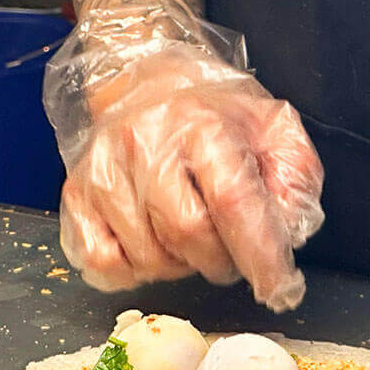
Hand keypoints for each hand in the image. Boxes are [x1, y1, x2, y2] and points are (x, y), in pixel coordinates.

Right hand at [45, 7, 323, 312]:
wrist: (143, 80)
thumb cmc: (212, 115)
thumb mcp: (272, 129)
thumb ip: (294, 178)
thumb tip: (285, 235)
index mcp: (201, 124)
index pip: (233, 202)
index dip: (260, 255)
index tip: (280, 289)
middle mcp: (144, 143)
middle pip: (187, 235)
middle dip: (219, 262)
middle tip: (229, 255)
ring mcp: (102, 171)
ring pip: (147, 257)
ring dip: (179, 268)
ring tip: (189, 242)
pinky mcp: (75, 195)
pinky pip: (102, 263)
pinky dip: (132, 273)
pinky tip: (150, 249)